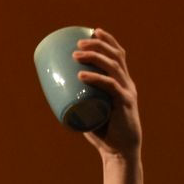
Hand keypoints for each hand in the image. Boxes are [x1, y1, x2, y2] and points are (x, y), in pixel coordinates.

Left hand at [75, 28, 140, 158]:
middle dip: (98, 44)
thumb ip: (80, 100)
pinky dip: (95, 78)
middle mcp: (127, 84)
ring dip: (94, 56)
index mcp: (122, 83)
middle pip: (116, 56)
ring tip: (77, 53)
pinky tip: (81, 75)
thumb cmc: (103, 133)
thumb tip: (55, 92)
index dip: (108, 40)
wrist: (119, 152)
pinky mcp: (125, 104)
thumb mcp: (91, 111)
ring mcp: (127, 93)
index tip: (94, 30)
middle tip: (79, 42)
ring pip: (113, 67)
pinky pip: (110, 86)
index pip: (119, 55)